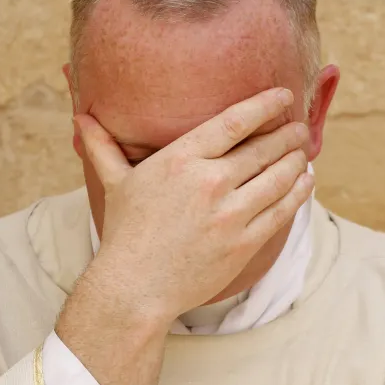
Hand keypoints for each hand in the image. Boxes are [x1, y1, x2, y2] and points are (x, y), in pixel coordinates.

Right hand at [74, 87, 314, 329]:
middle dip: (288, 136)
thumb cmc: (126, 233)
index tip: (284, 97)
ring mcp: (230, 214)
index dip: (265, 106)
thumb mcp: (116, 183)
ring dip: (297, 162)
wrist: (136, 287)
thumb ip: (102, 146)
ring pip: (278, 178)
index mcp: (180, 160)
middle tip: (300, 129)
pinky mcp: (245, 243)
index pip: (234, 122)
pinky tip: (305, 182)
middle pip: (263, 149)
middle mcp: (209, 183)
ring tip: (304, 152)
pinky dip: (298, 193)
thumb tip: (79, 115)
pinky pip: (282, 211)